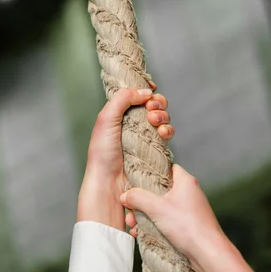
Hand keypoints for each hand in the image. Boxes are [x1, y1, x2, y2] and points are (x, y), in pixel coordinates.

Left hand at [77, 87, 172, 231]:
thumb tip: (145, 92)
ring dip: (163, 115)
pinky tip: (162, 133)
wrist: (110, 182)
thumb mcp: (106, 119)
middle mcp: (132, 123)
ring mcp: (144, 136)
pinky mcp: (154, 149)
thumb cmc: (103, 152)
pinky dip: (168, 130)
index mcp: (118, 113)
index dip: (146, 90)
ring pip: (162, 118)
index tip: (151, 89)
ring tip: (154, 122)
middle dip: (157, 102)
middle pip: (154, 104)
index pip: (137, 95)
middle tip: (151, 108)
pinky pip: (167, 134)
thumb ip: (123, 99)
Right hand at [121, 165, 253, 271]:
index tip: (134, 180)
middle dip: (140, 201)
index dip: (149, 172)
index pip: (165, 168)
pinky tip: (141, 233)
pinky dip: (152, 225)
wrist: (208, 254)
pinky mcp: (185, 225)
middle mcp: (187, 193)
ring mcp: (187, 210)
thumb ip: (138, 198)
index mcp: (184, 182)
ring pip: (159, 207)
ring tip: (133, 225)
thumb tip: (125, 195)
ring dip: (143, 215)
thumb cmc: (188, 226)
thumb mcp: (157, 208)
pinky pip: (164, 220)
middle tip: (130, 210)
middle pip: (157, 190)